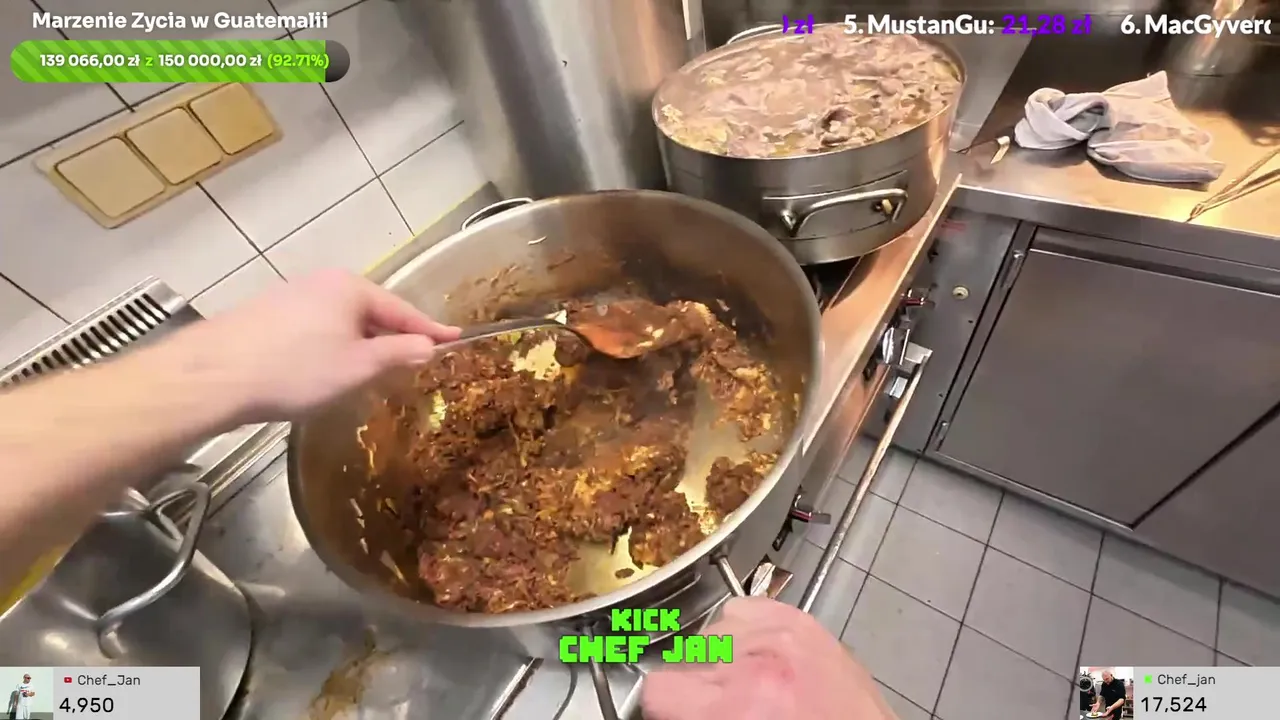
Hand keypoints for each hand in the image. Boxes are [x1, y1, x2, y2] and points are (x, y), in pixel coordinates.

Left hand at [195, 269, 458, 420]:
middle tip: (418, 359)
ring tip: (377, 371)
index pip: (403, 310)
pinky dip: (334, 346)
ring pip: (342, 321)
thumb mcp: (357, 367)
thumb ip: (397, 354)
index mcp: (351, 288)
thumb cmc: (296, 369)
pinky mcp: (268, 317)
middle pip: (371, 312)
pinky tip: (330, 370)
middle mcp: (323, 283)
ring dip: (362, 344)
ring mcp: (292, 297)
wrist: (215, 375)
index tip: (456, 339)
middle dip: (394, 336)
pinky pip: (318, 329)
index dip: (430, 330)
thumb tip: (427, 347)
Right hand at [642, 597, 897, 719]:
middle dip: (693, 684)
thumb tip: (669, 701)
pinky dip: (745, 632)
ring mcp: (783, 635)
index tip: (676, 710)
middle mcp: (759, 662)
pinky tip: (758, 658)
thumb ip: (692, 714)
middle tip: (717, 705)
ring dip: (720, 656)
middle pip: (684, 657)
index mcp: (739, 705)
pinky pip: (745, 609)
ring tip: (743, 684)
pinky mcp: (802, 621)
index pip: (659, 687)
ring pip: (712, 630)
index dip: (664, 705)